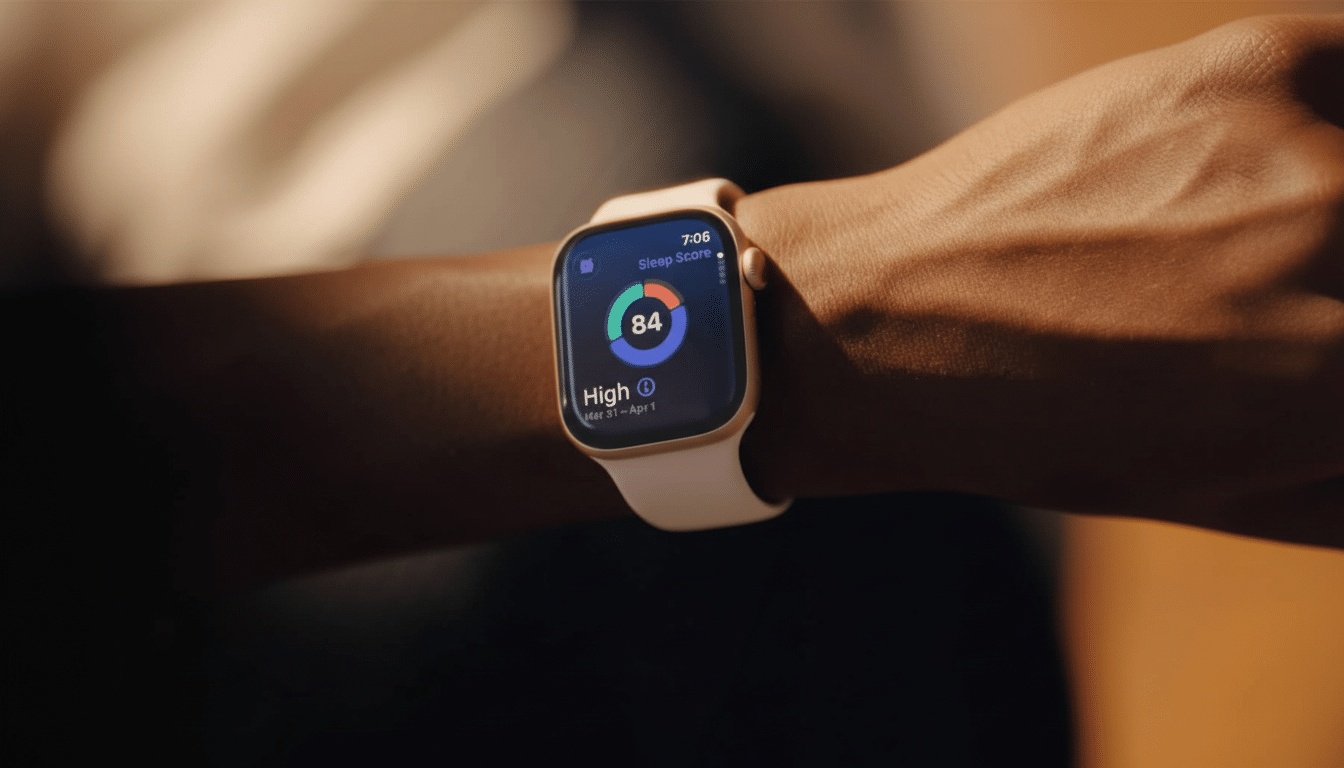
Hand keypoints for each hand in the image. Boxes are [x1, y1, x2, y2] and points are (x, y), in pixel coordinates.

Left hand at [738, 15, 1343, 545]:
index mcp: (1341, 387)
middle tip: (1311, 284)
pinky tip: (1299, 151)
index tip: (1341, 345)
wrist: (900, 318)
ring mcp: (1296, 144)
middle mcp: (1340, 248)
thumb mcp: (1260, 494)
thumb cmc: (1066, 429)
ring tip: (1294, 234)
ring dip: (1343, 200)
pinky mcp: (1246, 65)